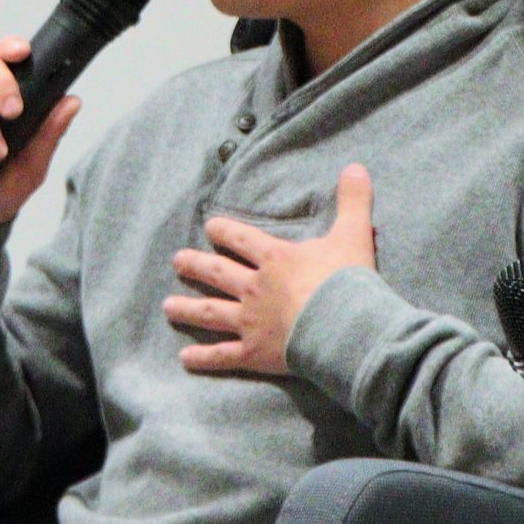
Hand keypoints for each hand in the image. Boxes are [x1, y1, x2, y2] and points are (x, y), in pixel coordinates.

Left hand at [163, 163, 376, 375]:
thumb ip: (353, 201)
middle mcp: (255, 288)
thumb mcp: (353, 234)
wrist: (344, 328)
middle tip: (176, 261)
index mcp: (275, 259)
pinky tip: (185, 357)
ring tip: (167, 307)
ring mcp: (251, 321)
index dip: (226, 232)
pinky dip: (204, 357)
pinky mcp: (254, 352)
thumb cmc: (347, 281)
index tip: (210, 227)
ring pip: (211, 312)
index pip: (243, 240)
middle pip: (218, 273)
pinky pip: (223, 354)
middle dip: (196, 266)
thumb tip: (357, 166)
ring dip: (188, 308)